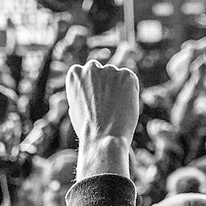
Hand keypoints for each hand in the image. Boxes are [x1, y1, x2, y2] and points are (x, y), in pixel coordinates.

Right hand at [67, 61, 138, 180]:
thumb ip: (82, 94)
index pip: (86, 73)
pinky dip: (131, 92)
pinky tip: (124, 106)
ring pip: (117, 77)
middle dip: (105, 85)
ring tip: (115, 110)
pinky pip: (130, 81)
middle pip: (102, 72)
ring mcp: (109, 70)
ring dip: (118, 89)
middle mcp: (91, 67)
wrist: (103, 138)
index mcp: (75, 74)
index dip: (92, 89)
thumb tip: (89, 92)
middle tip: (108, 105)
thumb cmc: (88, 129)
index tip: (95, 102)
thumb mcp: (76, 108)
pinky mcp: (127, 75)